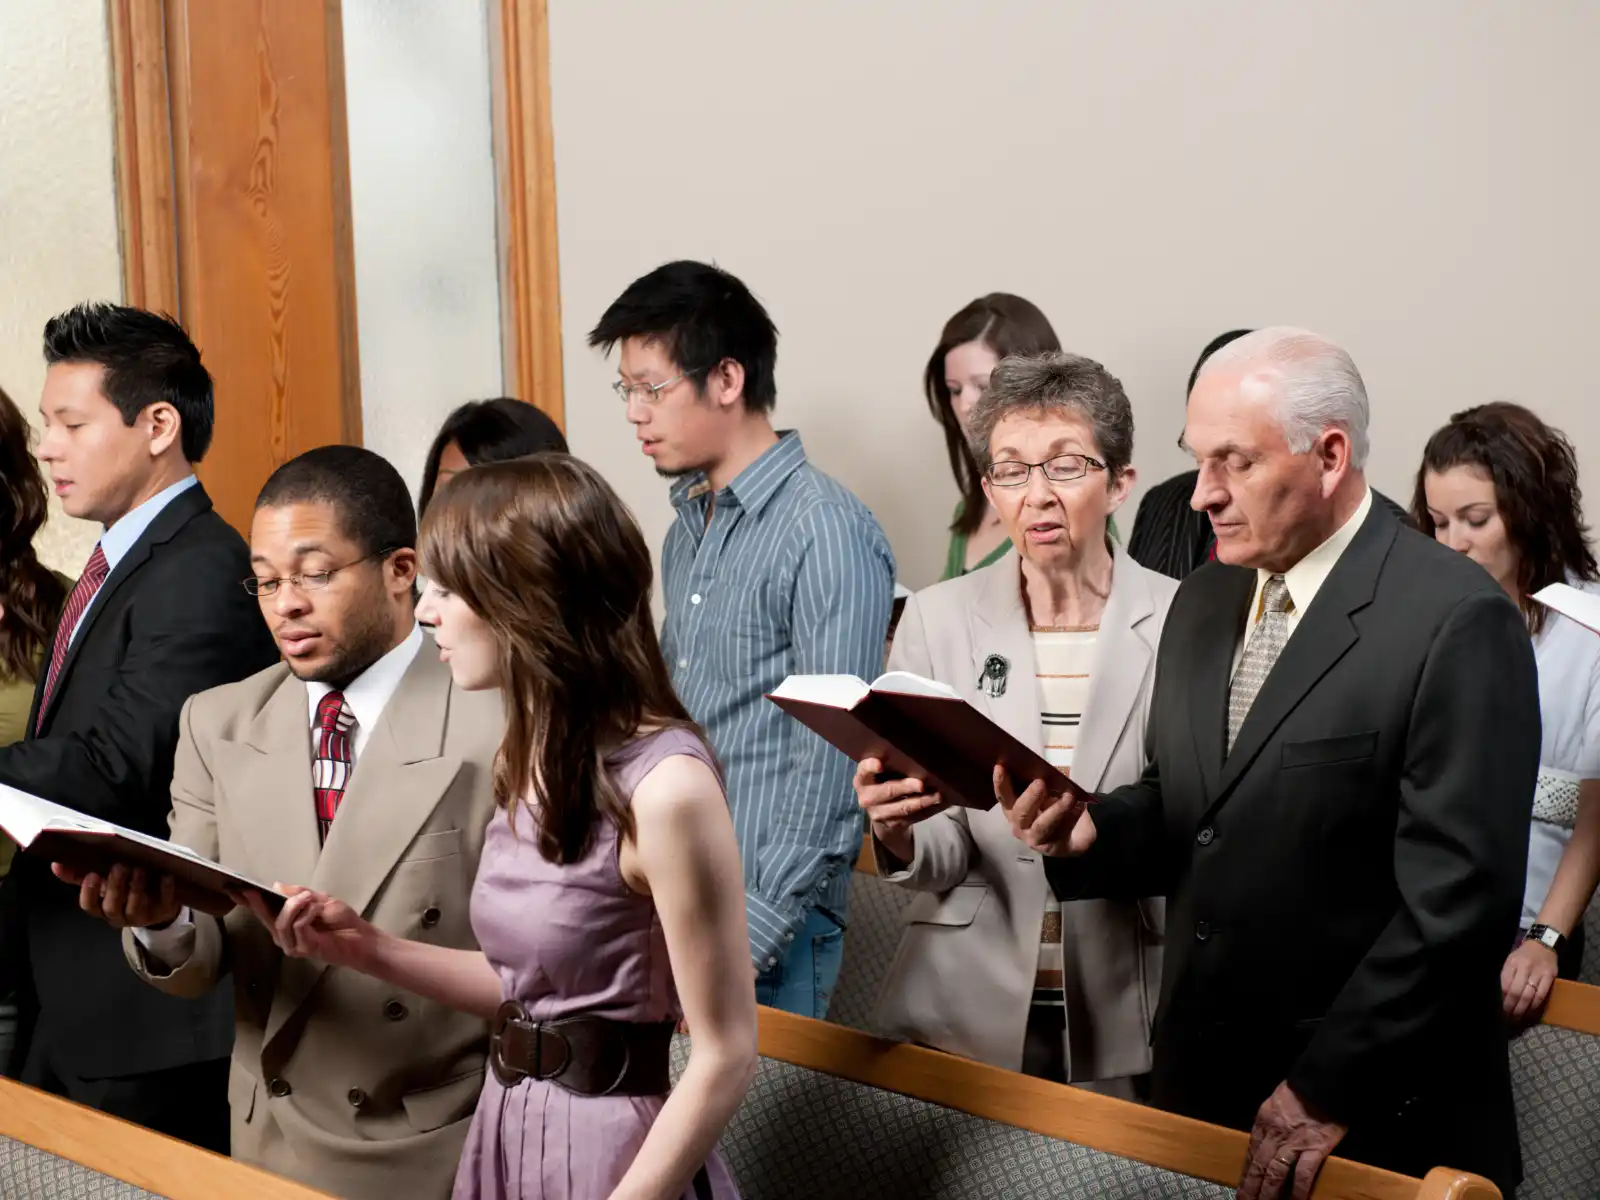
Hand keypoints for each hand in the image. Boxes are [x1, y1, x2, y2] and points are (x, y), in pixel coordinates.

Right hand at [55, 862, 182, 929]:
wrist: (157, 902)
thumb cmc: (123, 889)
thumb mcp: (103, 882)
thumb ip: (80, 874)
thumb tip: (56, 864)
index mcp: (102, 908)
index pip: (90, 906)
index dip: (89, 893)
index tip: (91, 875)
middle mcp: (119, 915)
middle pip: (112, 907)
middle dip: (115, 887)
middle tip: (119, 867)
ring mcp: (142, 915)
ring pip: (135, 906)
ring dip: (137, 888)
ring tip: (139, 869)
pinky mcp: (163, 910)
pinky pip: (164, 902)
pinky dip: (165, 889)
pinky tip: (165, 876)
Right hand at [238, 884, 380, 972]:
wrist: (362, 938)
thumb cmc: (342, 921)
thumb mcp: (320, 900)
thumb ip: (300, 894)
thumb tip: (277, 885)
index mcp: (287, 923)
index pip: (263, 912)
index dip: (248, 901)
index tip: (233, 887)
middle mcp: (285, 936)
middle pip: (265, 917)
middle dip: (260, 902)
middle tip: (257, 889)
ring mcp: (293, 945)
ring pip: (281, 922)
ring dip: (295, 905)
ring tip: (310, 897)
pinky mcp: (305, 949)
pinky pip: (298, 926)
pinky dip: (308, 913)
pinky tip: (318, 909)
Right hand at [854, 757, 946, 864]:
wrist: (879, 809)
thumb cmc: (882, 780)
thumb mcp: (879, 771)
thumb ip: (889, 763)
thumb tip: (916, 753)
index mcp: (862, 779)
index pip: (864, 771)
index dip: (870, 767)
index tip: (879, 764)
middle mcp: (867, 798)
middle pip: (888, 791)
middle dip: (906, 787)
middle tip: (921, 784)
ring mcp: (879, 814)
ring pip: (904, 808)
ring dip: (923, 801)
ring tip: (938, 795)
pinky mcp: (893, 824)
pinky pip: (914, 818)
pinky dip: (929, 810)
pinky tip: (941, 804)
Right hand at [995, 767, 1095, 856]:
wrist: (1079, 829)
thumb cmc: (1057, 804)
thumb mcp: (1049, 790)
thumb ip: (1041, 780)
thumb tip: (1041, 767)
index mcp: (1013, 808)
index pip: (1003, 795)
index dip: (1000, 782)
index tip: (1001, 766)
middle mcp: (1018, 824)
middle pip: (1020, 811)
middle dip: (1030, 796)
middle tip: (1041, 783)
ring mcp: (1032, 838)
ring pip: (1040, 825)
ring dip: (1055, 810)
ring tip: (1069, 797)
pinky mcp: (1049, 848)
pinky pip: (1059, 833)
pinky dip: (1070, 819)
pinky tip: (1078, 809)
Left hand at [1237, 1082, 1347, 1199]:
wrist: (1321, 1080)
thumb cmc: (1302, 1088)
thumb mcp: (1277, 1101)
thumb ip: (1271, 1120)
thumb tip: (1268, 1137)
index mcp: (1264, 1121)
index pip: (1251, 1152)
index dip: (1246, 1172)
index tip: (1241, 1185)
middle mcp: (1274, 1133)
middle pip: (1258, 1166)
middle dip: (1250, 1187)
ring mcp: (1293, 1142)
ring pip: (1274, 1173)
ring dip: (1267, 1193)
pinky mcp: (1314, 1147)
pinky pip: (1303, 1173)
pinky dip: (1298, 1190)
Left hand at [1502, 936, 1558, 1023]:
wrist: (1543, 944)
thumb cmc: (1523, 955)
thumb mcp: (1510, 961)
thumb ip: (1506, 976)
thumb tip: (1501, 996)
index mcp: (1512, 963)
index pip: (1505, 985)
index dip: (1502, 999)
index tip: (1499, 1010)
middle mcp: (1525, 967)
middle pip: (1516, 992)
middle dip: (1511, 1007)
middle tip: (1508, 1018)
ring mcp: (1539, 972)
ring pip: (1529, 996)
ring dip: (1523, 1010)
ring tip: (1517, 1019)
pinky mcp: (1550, 977)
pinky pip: (1542, 995)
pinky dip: (1535, 1006)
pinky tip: (1530, 1012)